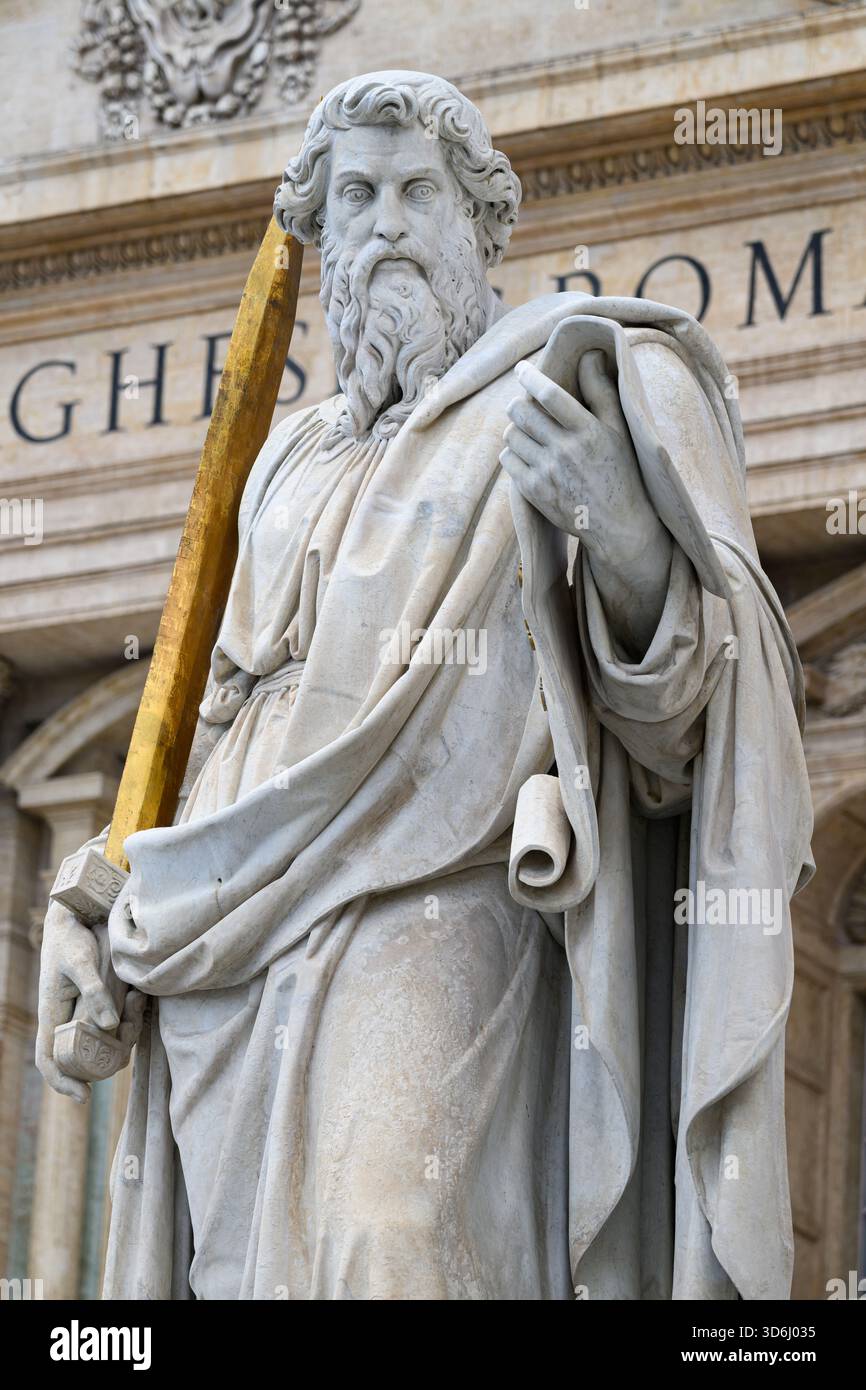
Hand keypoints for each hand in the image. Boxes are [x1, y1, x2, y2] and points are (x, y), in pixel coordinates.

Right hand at [36, 898, 144, 1103]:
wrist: (79, 916)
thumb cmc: (71, 939)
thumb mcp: (81, 962)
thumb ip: (94, 992)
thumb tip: (109, 1026)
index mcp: (51, 1013)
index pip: (48, 1059)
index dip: (61, 1082)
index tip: (83, 1096)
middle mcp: (67, 1018)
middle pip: (83, 1056)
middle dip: (108, 1057)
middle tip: (131, 1038)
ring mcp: (84, 1011)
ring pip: (104, 1040)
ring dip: (125, 1033)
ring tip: (138, 1003)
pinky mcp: (100, 1001)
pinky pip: (116, 1021)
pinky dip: (130, 1016)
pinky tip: (139, 997)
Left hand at [500, 351, 672, 655]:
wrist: (617, 524)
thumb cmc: (621, 470)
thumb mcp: (619, 429)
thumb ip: (602, 391)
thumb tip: (590, 354)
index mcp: (589, 430)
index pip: (549, 394)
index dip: (530, 377)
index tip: (521, 368)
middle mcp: (565, 450)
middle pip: (521, 412)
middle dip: (519, 405)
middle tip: (526, 407)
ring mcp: (547, 472)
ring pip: (511, 434)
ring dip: (516, 430)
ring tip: (531, 434)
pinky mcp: (533, 492)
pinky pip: (507, 458)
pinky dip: (512, 452)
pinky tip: (528, 455)